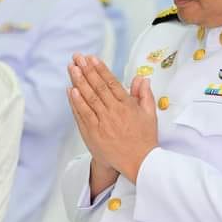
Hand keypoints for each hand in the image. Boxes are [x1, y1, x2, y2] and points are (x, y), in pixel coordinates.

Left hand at [67, 54, 158, 182]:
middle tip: (78, 58)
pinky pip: (82, 115)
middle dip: (87, 70)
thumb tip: (142, 78)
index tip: (92, 58)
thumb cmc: (144, 139)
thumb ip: (145, 95)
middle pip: (97, 87)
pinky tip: (71, 90)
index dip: (101, 70)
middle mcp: (114, 113)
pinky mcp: (93, 134)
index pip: (112, 83)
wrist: (138, 163)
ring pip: (88, 99)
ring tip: (71, 68)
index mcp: (127, 106)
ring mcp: (102, 124)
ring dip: (79, 82)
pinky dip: (76, 102)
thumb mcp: (150, 115)